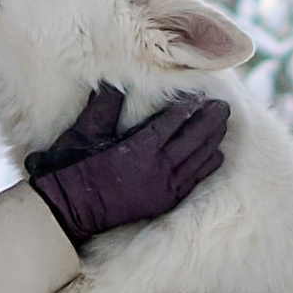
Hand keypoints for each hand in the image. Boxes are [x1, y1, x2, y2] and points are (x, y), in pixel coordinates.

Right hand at [29, 93, 229, 248]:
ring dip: (212, 141)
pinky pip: (192, 182)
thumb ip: (102, 107)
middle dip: (209, 122)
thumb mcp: (83, 133)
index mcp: (137, 149)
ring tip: (223, 125)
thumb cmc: (73, 170)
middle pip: (191, 140)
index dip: (188, 109)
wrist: (69, 211)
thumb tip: (114, 82)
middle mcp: (156, 169)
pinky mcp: (162, 203)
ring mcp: (162, 188)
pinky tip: (217, 156)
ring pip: (196, 160)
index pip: (171, 124)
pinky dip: (206, 167)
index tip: (201, 96)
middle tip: (224, 106)